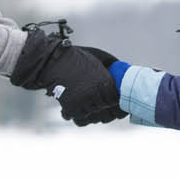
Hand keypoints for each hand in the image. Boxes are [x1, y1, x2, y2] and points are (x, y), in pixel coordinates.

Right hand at [10, 30, 125, 125]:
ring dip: (90, 111)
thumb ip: (113, 69)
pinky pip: (80, 120)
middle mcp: (96, 94)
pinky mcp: (71, 108)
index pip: (116, 101)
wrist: (54, 61)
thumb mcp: (100, 59)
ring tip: (84, 103)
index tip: (111, 101)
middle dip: (103, 109)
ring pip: (93, 116)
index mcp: (106, 82)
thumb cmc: (78, 59)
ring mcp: (84, 102)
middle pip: (106, 110)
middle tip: (97, 104)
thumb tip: (125, 78)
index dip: (114, 102)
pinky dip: (77, 115)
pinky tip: (75, 107)